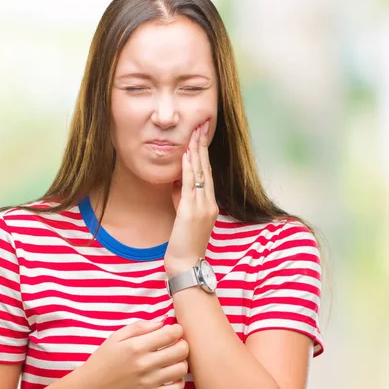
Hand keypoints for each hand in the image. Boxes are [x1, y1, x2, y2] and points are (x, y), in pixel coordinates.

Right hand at [76, 318, 188, 388]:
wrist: (91, 387)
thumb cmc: (103, 360)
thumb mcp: (116, 338)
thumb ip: (140, 327)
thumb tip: (161, 322)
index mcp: (136, 347)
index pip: (171, 333)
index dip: (177, 329)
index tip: (174, 330)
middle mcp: (145, 365)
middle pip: (181, 350)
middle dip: (182, 343)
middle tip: (176, 343)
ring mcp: (149, 383)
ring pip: (181, 369)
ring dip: (181, 361)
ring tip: (173, 359)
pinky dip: (178, 381)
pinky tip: (170, 375)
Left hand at [167, 120, 217, 276]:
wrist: (186, 264)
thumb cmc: (184, 244)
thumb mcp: (184, 217)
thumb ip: (183, 199)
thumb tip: (177, 181)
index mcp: (210, 204)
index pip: (207, 173)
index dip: (204, 152)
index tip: (201, 134)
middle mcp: (210, 203)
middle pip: (206, 168)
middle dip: (203, 145)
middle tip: (202, 123)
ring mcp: (203, 207)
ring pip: (200, 173)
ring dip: (196, 151)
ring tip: (195, 132)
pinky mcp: (192, 212)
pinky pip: (190, 185)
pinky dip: (188, 168)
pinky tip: (186, 154)